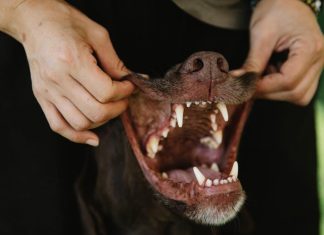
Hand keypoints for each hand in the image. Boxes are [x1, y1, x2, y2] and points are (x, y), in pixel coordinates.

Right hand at [7, 0, 134, 145]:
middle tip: (124, 98)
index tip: (129, 86)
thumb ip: (115, 62)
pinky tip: (93, 136)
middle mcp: (58, 80)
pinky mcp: (42, 97)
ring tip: (110, 108)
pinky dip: (77, 136)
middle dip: (118, 108)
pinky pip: (59, 126)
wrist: (34, 20)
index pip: (106, 92)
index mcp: (72, 61)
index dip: (124, 92)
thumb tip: (134, 79)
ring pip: (80, 123)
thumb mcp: (97, 35)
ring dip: (102, 120)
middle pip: (96, 111)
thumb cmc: (66, 23)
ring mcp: (47, 91)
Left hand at [233, 0, 323, 105]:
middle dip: (268, 93)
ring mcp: (318, 65)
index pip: (288, 81)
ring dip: (275, 93)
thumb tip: (238, 82)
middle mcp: (320, 59)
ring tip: (260, 78)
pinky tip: (269, 75)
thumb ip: (252, 62)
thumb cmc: (276, 10)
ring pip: (299, 95)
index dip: (264, 88)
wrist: (287, 0)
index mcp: (311, 48)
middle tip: (248, 86)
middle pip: (296, 93)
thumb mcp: (261, 34)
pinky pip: (299, 89)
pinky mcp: (311, 68)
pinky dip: (281, 88)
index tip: (244, 87)